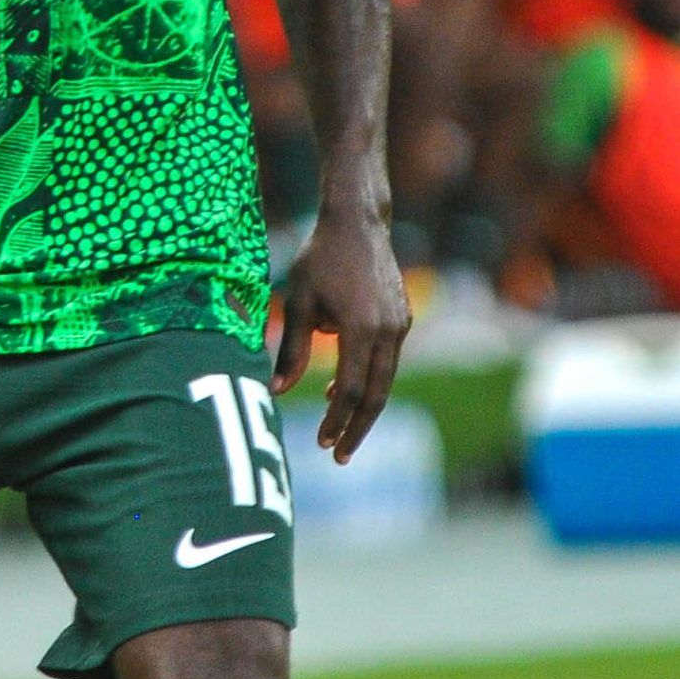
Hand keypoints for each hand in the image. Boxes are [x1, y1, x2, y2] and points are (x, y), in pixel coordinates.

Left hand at [273, 206, 410, 462]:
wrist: (358, 223)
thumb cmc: (320, 259)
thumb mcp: (297, 302)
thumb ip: (291, 348)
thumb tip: (276, 390)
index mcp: (360, 328)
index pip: (350, 390)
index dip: (336, 420)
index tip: (321, 443)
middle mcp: (388, 330)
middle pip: (376, 394)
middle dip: (357, 429)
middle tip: (338, 455)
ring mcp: (401, 325)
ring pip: (385, 380)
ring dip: (361, 406)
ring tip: (336, 424)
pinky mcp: (403, 318)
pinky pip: (387, 360)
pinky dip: (368, 379)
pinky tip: (341, 387)